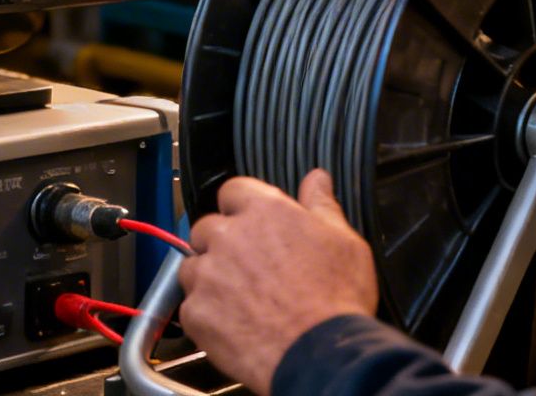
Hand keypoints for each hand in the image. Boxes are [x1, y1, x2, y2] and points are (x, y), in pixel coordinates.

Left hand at [178, 171, 378, 395]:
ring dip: (209, 277)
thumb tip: (316, 179)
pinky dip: (206, 314)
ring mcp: (208, 274)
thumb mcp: (345, 242)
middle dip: (222, 244)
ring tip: (241, 300)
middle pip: (208, 228)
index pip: (233, 190)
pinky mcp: (196, 311)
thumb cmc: (336, 301)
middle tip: (249, 269)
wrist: (320, 355)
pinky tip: (234, 323)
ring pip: (193, 266)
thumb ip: (322, 205)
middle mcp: (229, 236)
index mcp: (265, 211)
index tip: (250, 223)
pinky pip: (190, 305)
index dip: (242, 208)